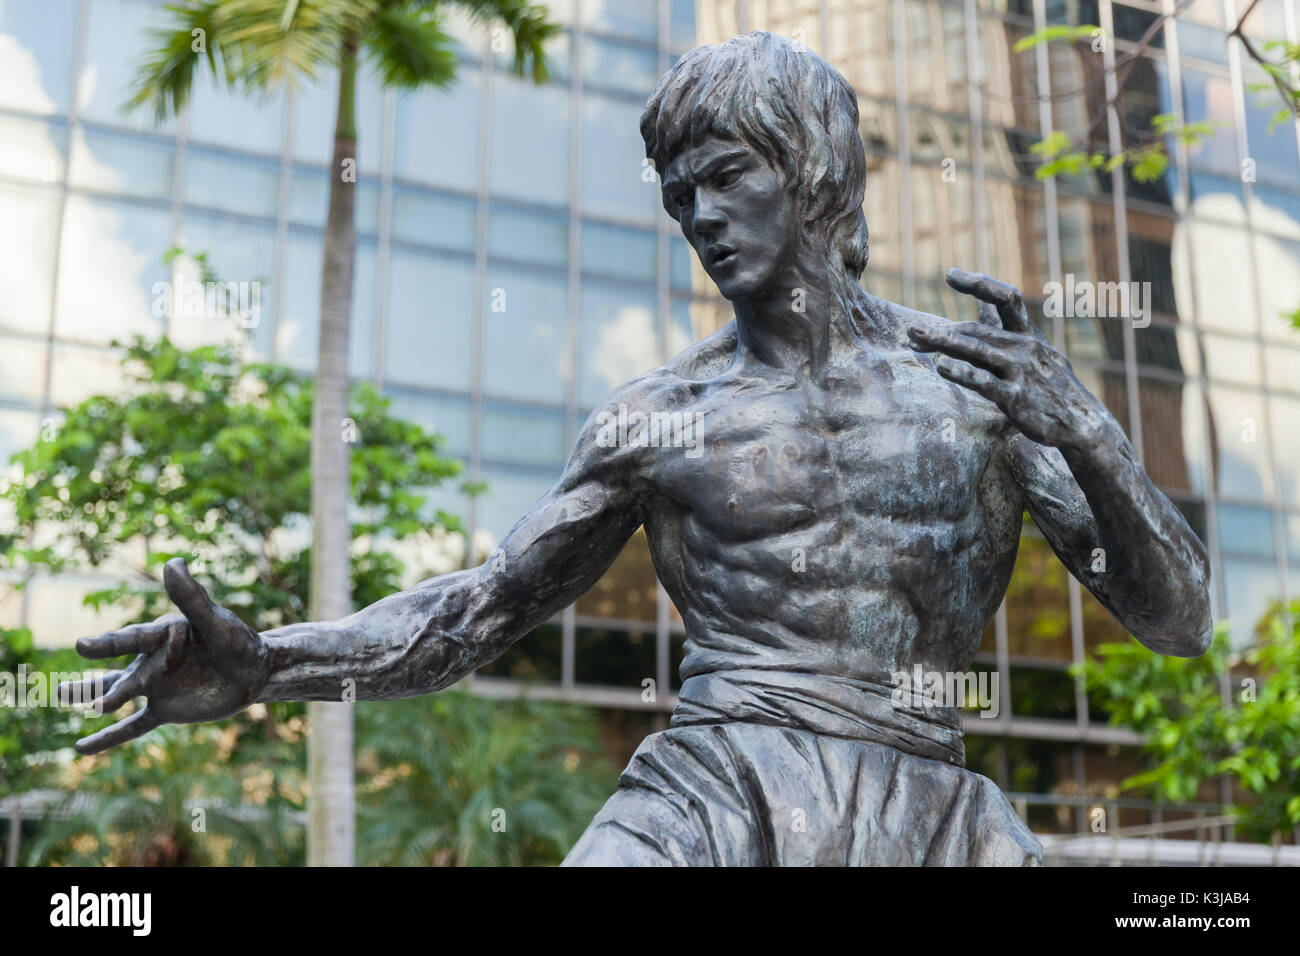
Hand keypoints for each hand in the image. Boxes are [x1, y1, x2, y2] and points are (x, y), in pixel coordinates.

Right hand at [58, 558, 270, 754]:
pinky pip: (134, 726)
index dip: (109, 644)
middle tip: (67, 693)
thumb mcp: (216, 622)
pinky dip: (110, 738)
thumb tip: (173, 562)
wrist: (255, 671)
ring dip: (95, 698)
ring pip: (120, 693)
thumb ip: (192, 597)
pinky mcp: (165, 708)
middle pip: (122, 672)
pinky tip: (81, 748)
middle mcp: (153, 659)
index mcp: (163, 635)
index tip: (82, 646)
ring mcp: (157, 685)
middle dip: (98, 684)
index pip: (133, 639)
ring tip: (63, 697)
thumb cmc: (238, 641)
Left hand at [906, 269, 1103, 448]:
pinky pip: (984, 381)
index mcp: (1028, 334)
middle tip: (912, 330)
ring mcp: (1021, 371)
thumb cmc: (1049, 385)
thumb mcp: (1034, 351)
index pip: (1006, 297)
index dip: (979, 284)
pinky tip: (941, 366)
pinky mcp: (1016, 397)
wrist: (1081, 423)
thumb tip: (982, 302)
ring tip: (915, 339)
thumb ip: (1004, 329)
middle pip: (977, 330)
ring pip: (976, 351)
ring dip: (942, 343)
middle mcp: (1025, 347)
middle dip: (942, 329)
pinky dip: (961, 372)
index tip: (950, 275)